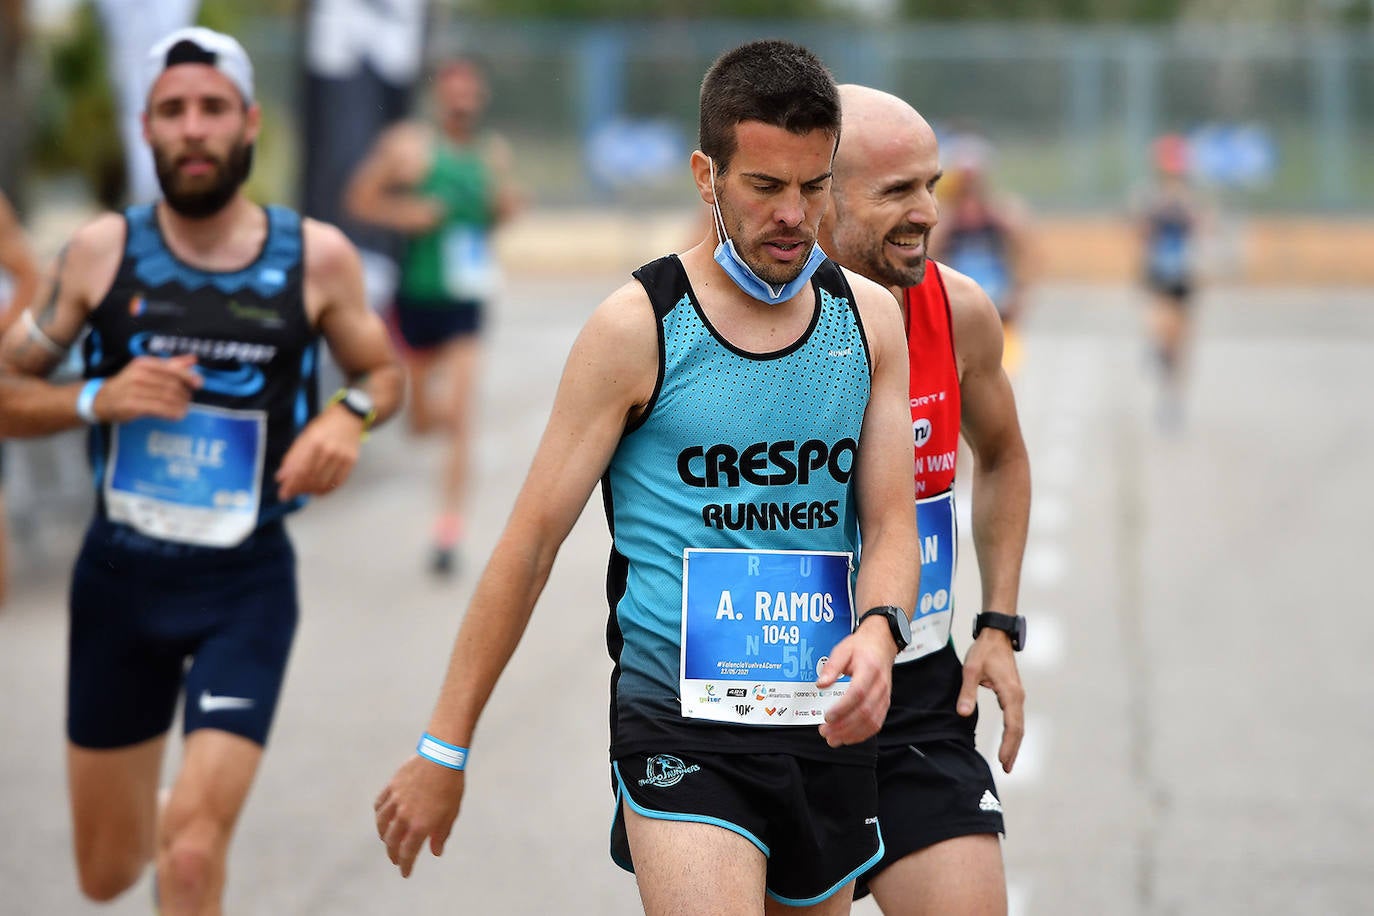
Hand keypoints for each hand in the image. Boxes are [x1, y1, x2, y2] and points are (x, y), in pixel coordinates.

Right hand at [94, 354, 201, 421]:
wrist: (102, 398)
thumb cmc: (129, 384)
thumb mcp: (147, 370)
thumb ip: (171, 365)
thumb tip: (194, 359)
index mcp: (144, 363)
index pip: (173, 369)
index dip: (188, 377)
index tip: (199, 384)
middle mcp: (139, 374)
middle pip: (172, 384)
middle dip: (185, 393)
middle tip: (188, 399)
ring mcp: (134, 389)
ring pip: (168, 397)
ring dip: (181, 405)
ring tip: (184, 408)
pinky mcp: (133, 404)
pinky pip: (160, 409)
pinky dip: (173, 412)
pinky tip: (177, 415)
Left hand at [275, 406, 364, 500]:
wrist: (349, 417)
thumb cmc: (324, 426)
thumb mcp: (305, 436)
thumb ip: (293, 456)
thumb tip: (281, 477)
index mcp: (313, 440)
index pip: (299, 469)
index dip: (290, 484)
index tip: (283, 493)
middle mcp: (328, 449)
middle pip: (310, 477)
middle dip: (298, 489)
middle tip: (290, 495)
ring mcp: (341, 456)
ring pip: (323, 482)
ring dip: (310, 491)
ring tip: (303, 492)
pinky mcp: (351, 461)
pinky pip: (337, 482)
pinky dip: (326, 490)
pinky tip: (318, 491)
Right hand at [375, 755, 464, 877]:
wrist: (442, 757)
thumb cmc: (451, 786)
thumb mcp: (451, 813)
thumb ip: (441, 834)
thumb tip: (435, 852)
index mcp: (420, 825)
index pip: (408, 852)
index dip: (406, 865)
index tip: (405, 873)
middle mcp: (404, 815)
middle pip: (391, 841)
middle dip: (393, 854)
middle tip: (396, 859)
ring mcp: (396, 801)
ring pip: (381, 824)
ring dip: (383, 836)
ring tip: (387, 841)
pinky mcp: (391, 787)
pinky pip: (380, 805)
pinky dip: (379, 815)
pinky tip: (382, 818)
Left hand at [816, 618, 896, 746]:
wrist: (881, 645)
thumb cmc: (861, 648)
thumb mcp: (842, 650)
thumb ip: (831, 667)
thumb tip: (821, 684)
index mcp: (869, 669)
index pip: (858, 693)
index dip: (842, 708)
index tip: (827, 717)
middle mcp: (880, 686)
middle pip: (864, 711)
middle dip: (843, 726)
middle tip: (825, 732)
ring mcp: (884, 697)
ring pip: (871, 721)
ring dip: (851, 734)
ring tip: (833, 739)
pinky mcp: (884, 704)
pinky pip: (876, 724)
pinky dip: (862, 734)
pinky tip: (848, 738)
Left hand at [958, 630, 1024, 772]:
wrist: (997, 636)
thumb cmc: (984, 651)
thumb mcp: (971, 670)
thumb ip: (967, 692)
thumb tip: (963, 714)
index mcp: (1010, 693)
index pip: (1012, 725)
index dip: (1008, 744)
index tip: (1002, 759)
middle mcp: (1018, 696)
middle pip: (1019, 729)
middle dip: (1013, 749)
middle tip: (1007, 768)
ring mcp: (1018, 695)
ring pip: (1019, 724)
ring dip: (1014, 743)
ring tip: (1007, 762)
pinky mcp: (1013, 694)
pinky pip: (1015, 718)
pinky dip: (1013, 733)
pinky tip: (1008, 742)